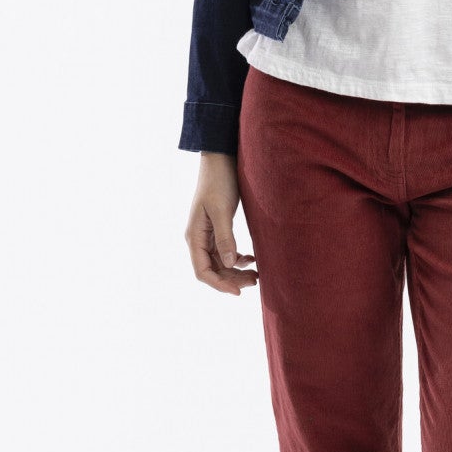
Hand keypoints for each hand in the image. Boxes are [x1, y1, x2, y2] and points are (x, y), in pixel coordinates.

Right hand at [185, 152, 258, 295]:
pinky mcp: (217, 228)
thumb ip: (225, 238)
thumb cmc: (218, 181)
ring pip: (220, 263)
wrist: (220, 159)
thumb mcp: (221, 210)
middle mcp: (197, 238)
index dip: (219, 284)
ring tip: (257, 274)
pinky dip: (238, 259)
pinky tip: (251, 259)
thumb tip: (230, 264)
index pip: (202, 271)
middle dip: (232, 279)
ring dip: (236, 271)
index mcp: (193, 236)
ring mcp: (207, 234)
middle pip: (212, 270)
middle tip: (256, 281)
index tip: (239, 292)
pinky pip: (225, 252)